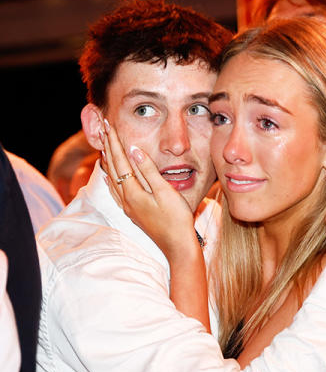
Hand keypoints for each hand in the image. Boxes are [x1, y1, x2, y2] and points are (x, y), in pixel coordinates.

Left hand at [99, 118, 197, 259]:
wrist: (178, 246)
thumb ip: (148, 170)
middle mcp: (126, 199)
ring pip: (111, 179)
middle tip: (102, 129)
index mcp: (133, 192)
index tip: (108, 125)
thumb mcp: (165, 192)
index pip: (120, 161)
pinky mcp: (133, 212)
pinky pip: (115, 190)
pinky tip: (110, 177)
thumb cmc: (176, 219)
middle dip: (107, 147)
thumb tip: (133, 150)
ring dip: (107, 161)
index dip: (114, 142)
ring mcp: (128, 207)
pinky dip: (111, 178)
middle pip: (112, 168)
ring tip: (103, 146)